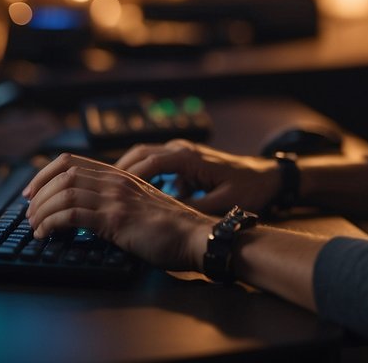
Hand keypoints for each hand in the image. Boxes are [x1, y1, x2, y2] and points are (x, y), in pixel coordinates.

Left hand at [23, 153, 214, 271]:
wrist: (195, 236)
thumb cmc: (172, 228)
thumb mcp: (141, 206)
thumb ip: (118, 202)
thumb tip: (89, 213)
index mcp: (120, 175)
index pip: (71, 162)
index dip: (45, 173)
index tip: (32, 191)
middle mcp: (116, 181)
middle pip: (63, 174)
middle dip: (38, 192)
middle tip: (28, 212)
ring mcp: (116, 198)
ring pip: (64, 192)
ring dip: (42, 210)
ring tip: (35, 226)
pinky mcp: (116, 219)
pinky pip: (73, 214)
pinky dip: (52, 223)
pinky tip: (46, 234)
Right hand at [115, 140, 281, 214]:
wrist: (267, 176)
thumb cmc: (249, 188)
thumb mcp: (224, 203)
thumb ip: (196, 209)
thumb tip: (167, 217)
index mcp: (190, 158)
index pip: (150, 162)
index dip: (129, 177)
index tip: (111, 193)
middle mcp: (182, 150)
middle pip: (140, 153)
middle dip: (118, 170)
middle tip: (100, 190)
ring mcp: (182, 153)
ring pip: (145, 156)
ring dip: (126, 171)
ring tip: (109, 193)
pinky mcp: (184, 161)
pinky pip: (155, 163)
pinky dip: (140, 175)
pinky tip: (132, 194)